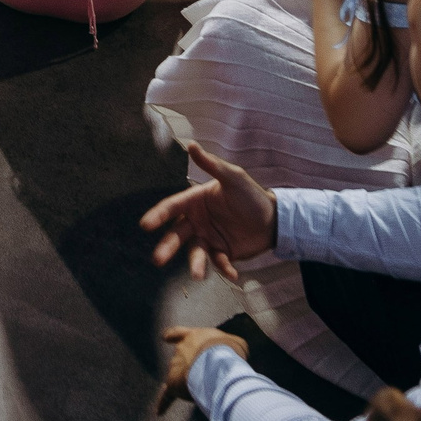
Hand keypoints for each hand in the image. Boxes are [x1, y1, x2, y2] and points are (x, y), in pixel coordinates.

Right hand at [140, 143, 279, 282]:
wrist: (274, 219)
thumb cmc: (251, 195)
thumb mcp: (233, 177)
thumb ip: (211, 165)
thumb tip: (191, 144)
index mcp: (196, 201)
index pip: (173, 207)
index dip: (158, 215)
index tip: (146, 225)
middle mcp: (198, 221)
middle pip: (178, 234)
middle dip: (167, 247)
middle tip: (157, 259)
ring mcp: (209, 238)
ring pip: (195, 252)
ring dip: (196, 264)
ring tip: (198, 275)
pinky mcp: (222, 253)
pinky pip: (218, 262)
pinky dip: (223, 269)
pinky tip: (233, 274)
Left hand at [154, 324, 250, 415]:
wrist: (217, 361)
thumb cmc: (228, 349)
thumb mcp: (234, 343)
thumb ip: (228, 348)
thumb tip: (230, 358)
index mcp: (193, 336)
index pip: (178, 333)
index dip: (173, 336)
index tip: (165, 338)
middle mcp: (181, 349)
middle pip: (183, 360)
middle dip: (194, 368)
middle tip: (212, 375)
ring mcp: (175, 366)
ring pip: (181, 378)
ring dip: (191, 384)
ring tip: (211, 388)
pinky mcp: (173, 384)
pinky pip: (167, 396)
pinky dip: (164, 403)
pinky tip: (159, 413)